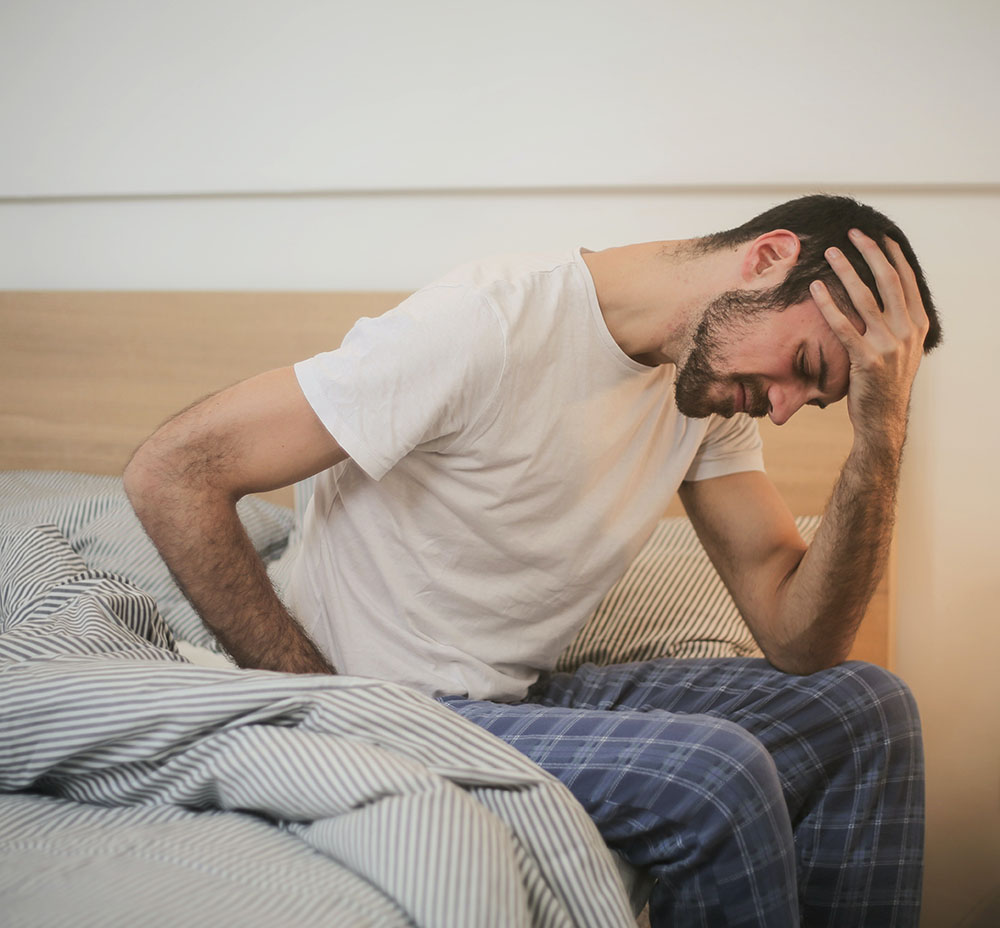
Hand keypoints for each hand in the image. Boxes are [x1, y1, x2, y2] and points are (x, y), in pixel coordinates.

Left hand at [810, 229, 929, 449]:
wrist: (882, 418)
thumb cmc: (884, 382)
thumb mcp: (901, 349)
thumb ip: (896, 323)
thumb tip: (883, 296)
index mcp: (917, 324)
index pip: (906, 280)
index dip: (891, 256)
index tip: (877, 236)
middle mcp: (907, 331)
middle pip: (888, 281)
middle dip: (869, 253)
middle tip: (853, 233)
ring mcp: (888, 345)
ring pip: (865, 298)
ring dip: (846, 271)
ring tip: (830, 253)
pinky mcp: (866, 359)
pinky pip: (843, 326)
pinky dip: (828, 305)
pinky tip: (815, 289)